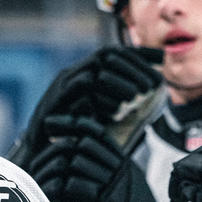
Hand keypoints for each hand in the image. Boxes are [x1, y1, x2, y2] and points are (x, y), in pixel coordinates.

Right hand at [8, 46, 161, 167]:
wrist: (40, 148)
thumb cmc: (72, 128)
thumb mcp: (99, 109)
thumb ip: (119, 96)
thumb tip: (148, 86)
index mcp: (84, 72)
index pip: (114, 53)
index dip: (137, 53)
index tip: (160, 58)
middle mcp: (72, 74)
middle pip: (106, 56)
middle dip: (131, 68)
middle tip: (152, 85)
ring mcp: (61, 87)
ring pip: (92, 72)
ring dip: (116, 83)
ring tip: (135, 97)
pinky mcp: (52, 103)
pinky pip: (72, 90)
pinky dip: (91, 92)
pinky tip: (112, 108)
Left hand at [26, 115, 169, 201]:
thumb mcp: (124, 184)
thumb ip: (106, 167)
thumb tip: (78, 147)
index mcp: (123, 162)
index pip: (96, 132)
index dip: (72, 124)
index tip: (50, 123)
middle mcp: (119, 169)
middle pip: (84, 145)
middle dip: (62, 148)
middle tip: (46, 152)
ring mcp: (113, 184)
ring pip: (78, 162)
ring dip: (61, 169)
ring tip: (53, 176)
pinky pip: (77, 186)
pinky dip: (64, 188)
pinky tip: (59, 192)